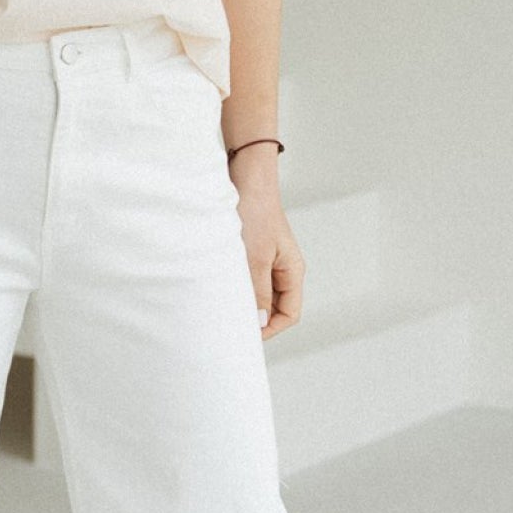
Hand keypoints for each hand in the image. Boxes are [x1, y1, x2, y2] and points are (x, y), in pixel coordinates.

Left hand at [231, 161, 302, 340]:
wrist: (244, 178)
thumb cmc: (255, 212)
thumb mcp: (255, 257)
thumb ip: (258, 291)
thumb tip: (259, 321)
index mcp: (292, 271)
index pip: (289, 314)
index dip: (270, 328)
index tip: (246, 334)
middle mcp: (282, 269)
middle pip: (274, 307)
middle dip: (255, 318)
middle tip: (231, 325)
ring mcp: (266, 261)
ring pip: (258, 294)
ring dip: (243, 301)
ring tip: (224, 305)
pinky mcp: (250, 253)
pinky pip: (246, 279)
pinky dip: (235, 287)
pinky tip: (219, 287)